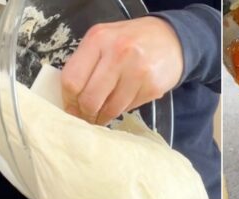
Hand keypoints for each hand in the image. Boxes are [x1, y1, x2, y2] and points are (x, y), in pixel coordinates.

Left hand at [61, 17, 182, 125]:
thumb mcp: (104, 40)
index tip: (70, 109)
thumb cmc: (131, 41)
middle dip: (85, 114)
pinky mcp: (152, 88)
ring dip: (103, 118)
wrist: (170, 40)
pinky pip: (129, 109)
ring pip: (110, 109)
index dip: (69, 100)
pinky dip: (122, 110)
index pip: (72, 79)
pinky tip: (122, 103)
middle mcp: (117, 54)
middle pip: (90, 99)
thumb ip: (86, 63)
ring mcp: (137, 72)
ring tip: (101, 117)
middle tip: (85, 118)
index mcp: (98, 39)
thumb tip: (71, 98)